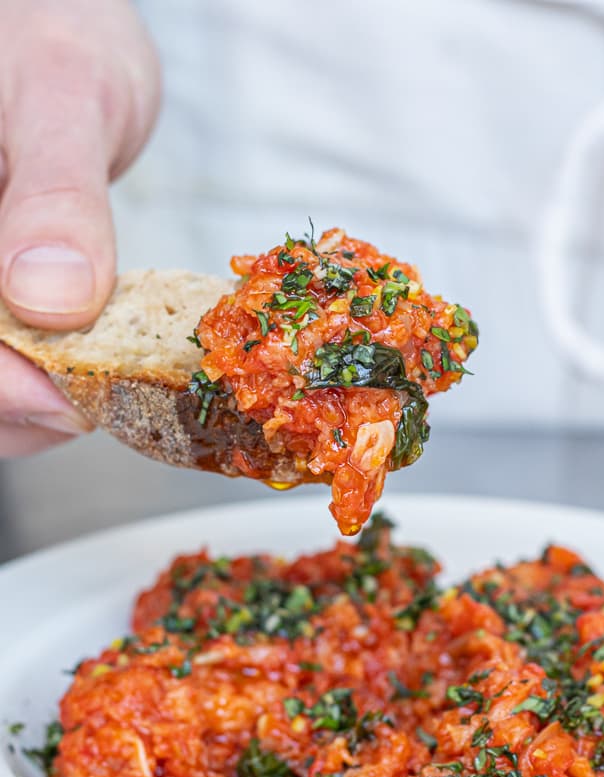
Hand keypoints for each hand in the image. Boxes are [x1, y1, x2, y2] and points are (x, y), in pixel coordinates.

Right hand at [0, 0, 159, 454]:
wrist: (52, 22)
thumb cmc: (50, 30)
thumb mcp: (64, 93)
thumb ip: (57, 195)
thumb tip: (50, 300)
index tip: (65, 403)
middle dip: (9, 408)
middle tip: (90, 411)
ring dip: (19, 411)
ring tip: (93, 399)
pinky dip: (32, 383)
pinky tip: (82, 375)